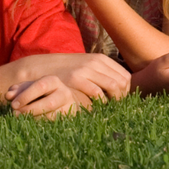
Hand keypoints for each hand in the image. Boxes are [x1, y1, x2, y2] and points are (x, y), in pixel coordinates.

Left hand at [6, 75, 91, 118]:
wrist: (61, 100)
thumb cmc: (40, 93)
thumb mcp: (29, 88)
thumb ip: (17, 90)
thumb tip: (9, 95)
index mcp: (53, 81)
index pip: (41, 86)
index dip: (26, 96)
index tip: (13, 104)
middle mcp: (64, 93)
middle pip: (49, 103)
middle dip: (30, 110)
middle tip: (15, 114)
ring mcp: (69, 107)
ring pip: (52, 116)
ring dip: (34, 119)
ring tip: (21, 120)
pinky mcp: (69, 119)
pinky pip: (54, 125)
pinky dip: (41, 125)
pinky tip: (30, 125)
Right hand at [14, 52, 130, 101]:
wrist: (42, 68)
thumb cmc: (66, 71)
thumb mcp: (85, 66)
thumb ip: (101, 73)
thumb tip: (120, 87)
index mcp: (100, 59)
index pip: (125, 76)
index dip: (126, 92)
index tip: (119, 101)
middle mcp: (96, 62)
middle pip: (123, 82)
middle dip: (122, 98)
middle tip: (114, 108)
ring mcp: (86, 69)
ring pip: (114, 86)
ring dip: (114, 101)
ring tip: (107, 109)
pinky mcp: (76, 78)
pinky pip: (98, 93)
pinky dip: (100, 102)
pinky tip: (95, 108)